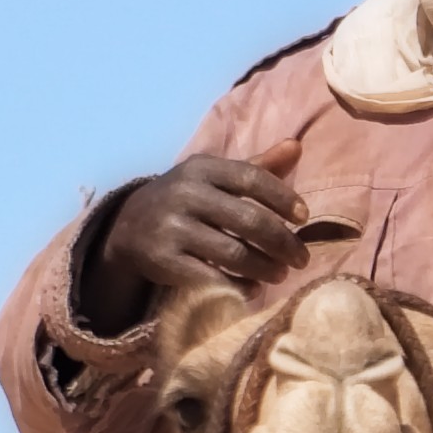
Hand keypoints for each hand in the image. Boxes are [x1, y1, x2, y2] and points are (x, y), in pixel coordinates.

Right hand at [84, 141, 306, 333]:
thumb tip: (297, 145)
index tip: (304, 218)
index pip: (252, 178)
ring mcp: (171, 228)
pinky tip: (253, 288)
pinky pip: (213, 279)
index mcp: (201, 168)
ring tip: (281, 274)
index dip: (283, 198)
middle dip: (284, 243)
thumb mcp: (215, 177)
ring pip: (235, 254)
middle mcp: (184, 194)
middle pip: (249, 221)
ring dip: (266, 268)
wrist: (128, 227)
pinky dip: (240, 287)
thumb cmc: (188, 200)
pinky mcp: (164, 261)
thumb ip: (256, 166)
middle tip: (302, 259)